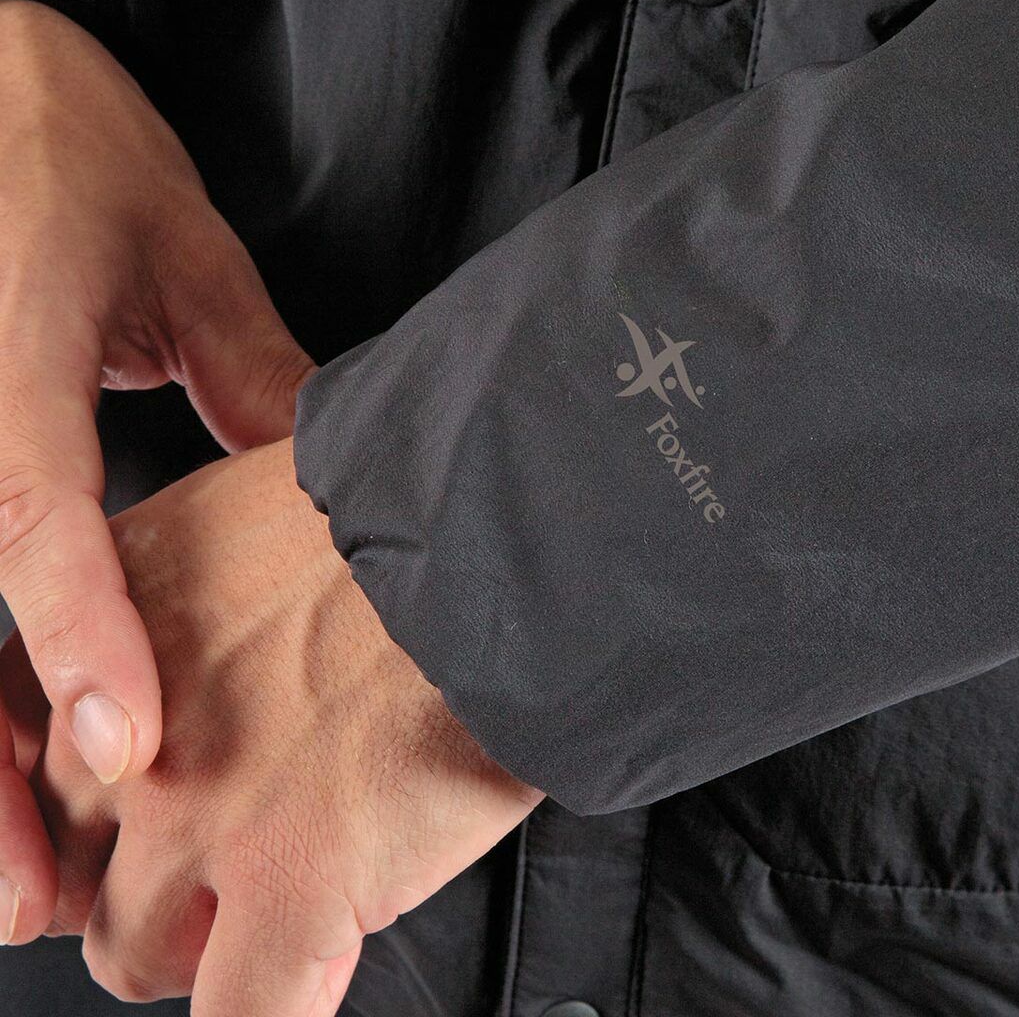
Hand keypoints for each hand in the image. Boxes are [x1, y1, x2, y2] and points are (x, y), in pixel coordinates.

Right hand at [0, 0, 312, 938]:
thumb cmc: (74, 154)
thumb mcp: (185, 261)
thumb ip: (253, 378)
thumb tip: (323, 483)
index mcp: (7, 364)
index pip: (34, 524)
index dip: (78, 642)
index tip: (126, 752)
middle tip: (37, 894)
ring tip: (16, 876)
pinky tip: (9, 748)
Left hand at [27, 438, 541, 1011]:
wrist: (506, 544)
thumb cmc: (416, 517)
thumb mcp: (267, 515)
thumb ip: (215, 593)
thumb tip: (237, 638)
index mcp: (117, 619)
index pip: (28, 752)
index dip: (86, 803)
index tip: (126, 816)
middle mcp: (132, 728)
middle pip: (73, 865)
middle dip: (140, 875)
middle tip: (224, 855)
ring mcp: (201, 815)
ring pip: (133, 955)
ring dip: (199, 947)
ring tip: (283, 911)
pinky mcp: (292, 884)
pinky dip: (265, 1012)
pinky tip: (308, 973)